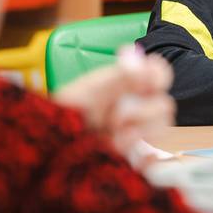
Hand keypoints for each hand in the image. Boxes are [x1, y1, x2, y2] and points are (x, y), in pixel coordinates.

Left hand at [53, 47, 174, 160]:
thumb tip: (139, 57)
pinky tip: (120, 149)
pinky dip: (141, 153)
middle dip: (140, 111)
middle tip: (113, 118)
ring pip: (162, 129)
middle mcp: (139, 106)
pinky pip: (154, 154)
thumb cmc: (64, 113)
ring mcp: (138, 131)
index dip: (158, 77)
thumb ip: (119, 76)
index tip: (144, 84)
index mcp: (130, 84)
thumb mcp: (89, 90)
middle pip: (164, 105)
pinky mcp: (135, 156)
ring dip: (138, 132)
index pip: (160, 74)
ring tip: (112, 137)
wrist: (48, 144)